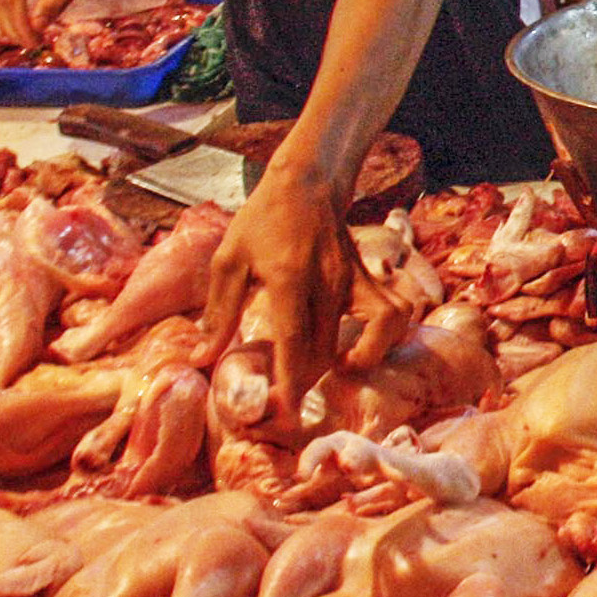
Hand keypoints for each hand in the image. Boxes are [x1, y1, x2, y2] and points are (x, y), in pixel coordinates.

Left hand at [200, 161, 359, 426]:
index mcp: (288, 277)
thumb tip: (202, 358)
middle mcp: (329, 282)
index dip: (289, 380)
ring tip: (339, 367)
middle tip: (289, 404)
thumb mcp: (228, 261)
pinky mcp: (370, 278)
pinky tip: (361, 344)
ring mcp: (356, 279)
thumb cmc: (261, 222)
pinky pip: (394, 312)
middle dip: (308, 383)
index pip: (294, 340)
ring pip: (375, 332)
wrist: (307, 184)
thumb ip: (218, 313)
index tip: (282, 411)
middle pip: (328, 348)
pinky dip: (385, 335)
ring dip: (359, 358)